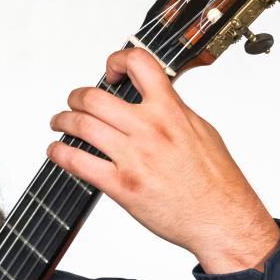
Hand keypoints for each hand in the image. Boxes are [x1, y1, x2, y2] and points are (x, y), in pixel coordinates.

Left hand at [46, 48, 279, 273]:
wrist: (221, 219)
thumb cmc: (216, 180)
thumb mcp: (201, 130)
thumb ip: (173, 111)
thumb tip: (154, 99)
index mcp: (171, 110)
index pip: (140, 64)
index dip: (118, 60)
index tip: (111, 71)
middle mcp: (150, 129)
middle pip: (95, 97)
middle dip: (76, 97)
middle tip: (73, 102)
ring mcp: (134, 157)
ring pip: (81, 126)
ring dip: (62, 121)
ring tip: (59, 123)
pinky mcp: (122, 186)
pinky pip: (79, 163)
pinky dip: (60, 153)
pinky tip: (57, 151)